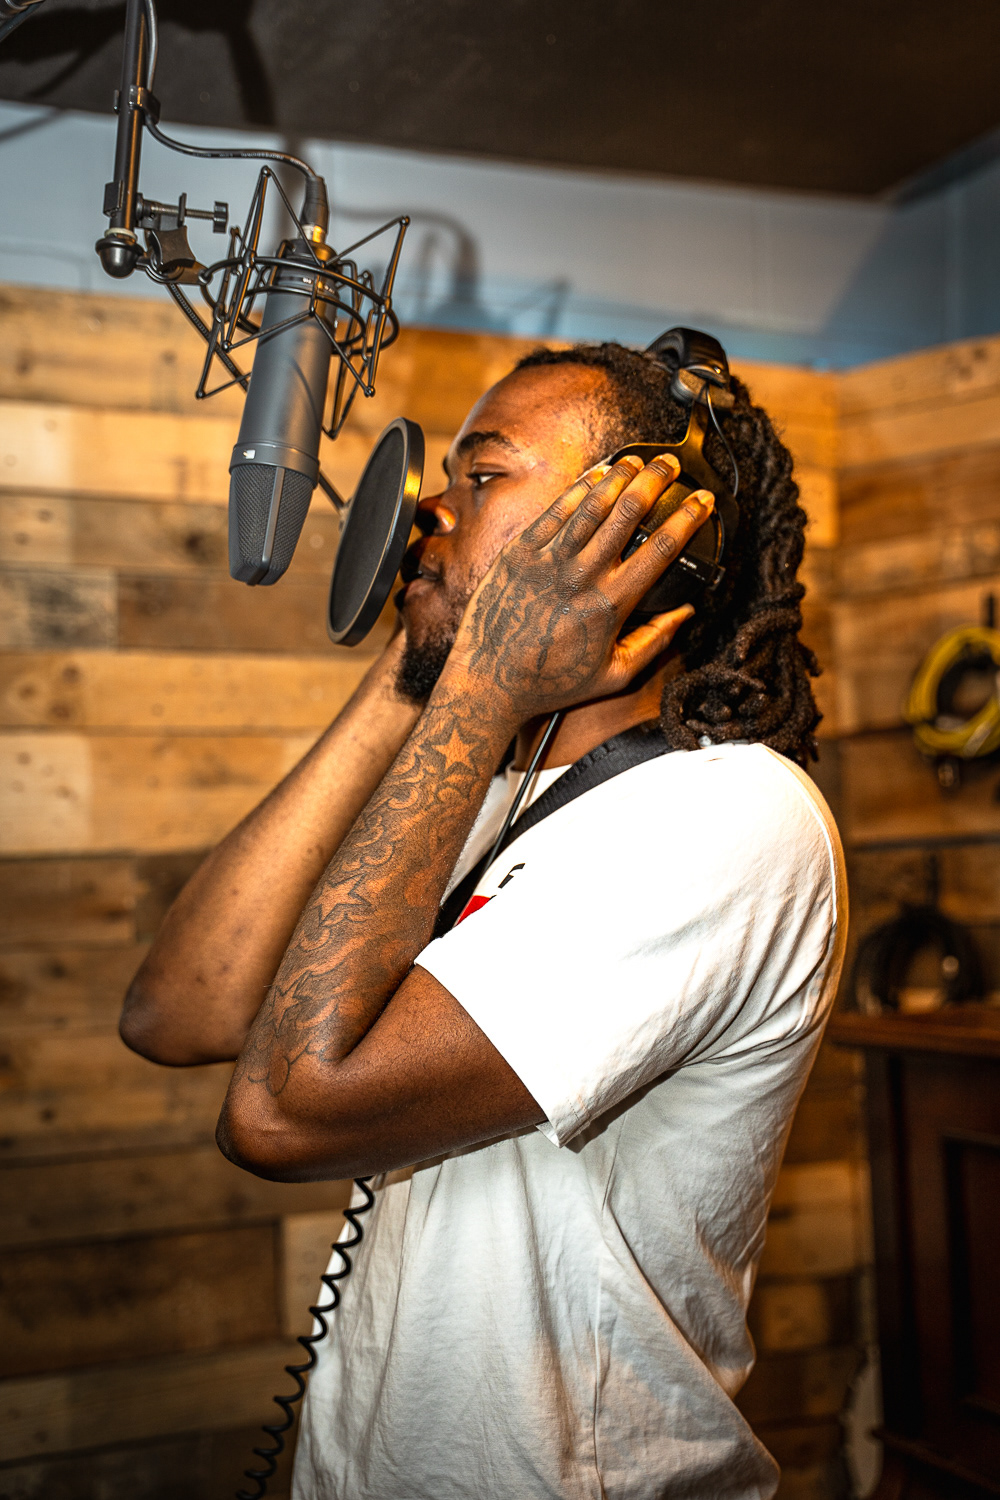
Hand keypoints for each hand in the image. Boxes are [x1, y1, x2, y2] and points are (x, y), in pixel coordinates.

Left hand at [445, 453, 714, 723]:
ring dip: (619, 476)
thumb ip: (655, 642)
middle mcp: (582, 575)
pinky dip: (579, 489)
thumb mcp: (615, 675)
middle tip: (670, 465)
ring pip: (592, 504)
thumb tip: (686, 613)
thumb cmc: (552, 682)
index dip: (688, 517)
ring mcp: (549, 559)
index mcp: (612, 604)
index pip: (662, 547)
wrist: (489, 681)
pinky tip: (596, 475)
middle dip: (656, 480)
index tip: (703, 500)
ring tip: (637, 460)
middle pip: (629, 512)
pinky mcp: (521, 552)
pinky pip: (555, 511)